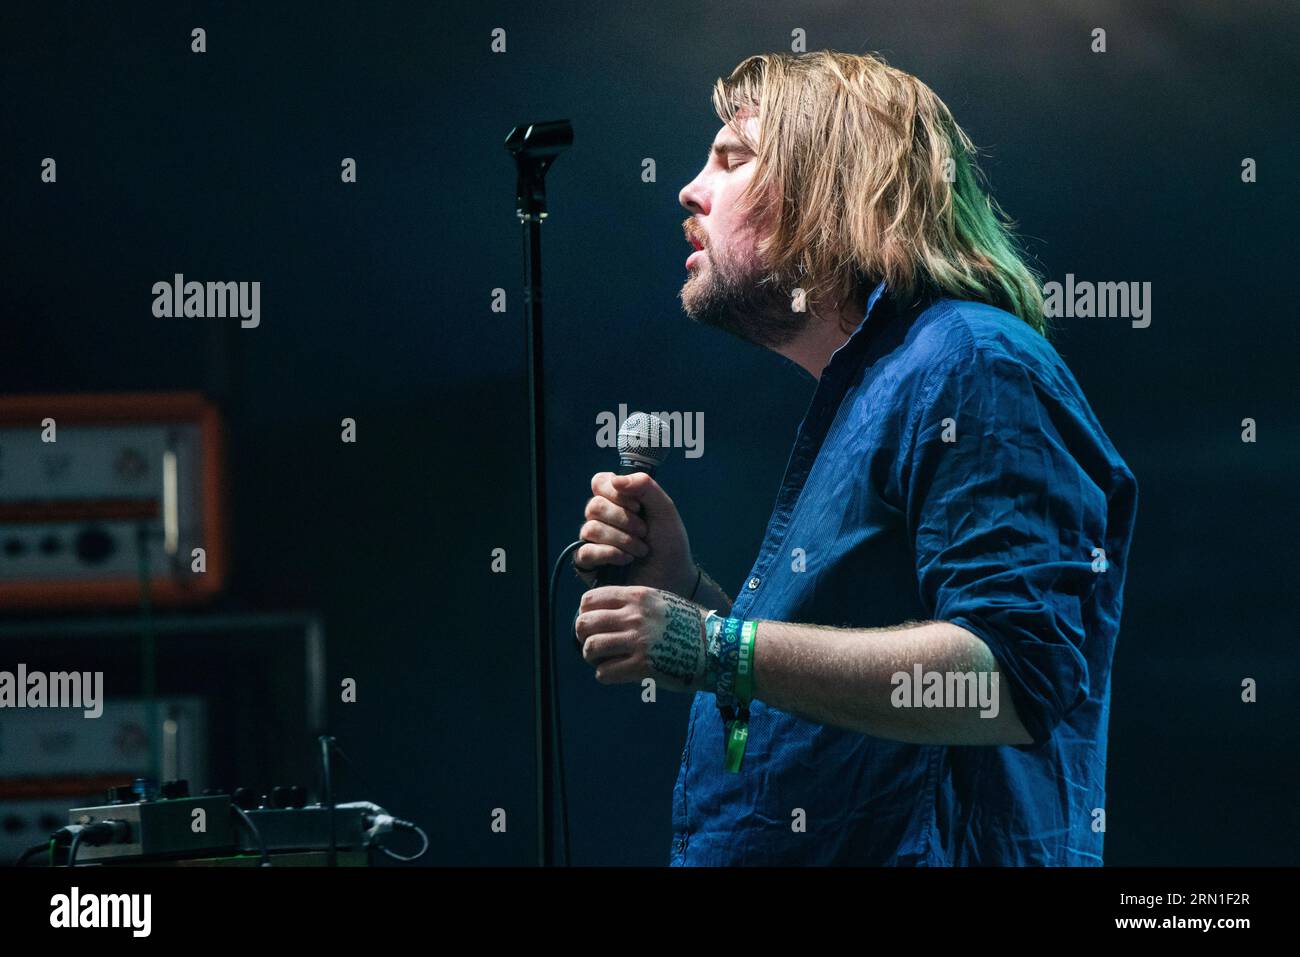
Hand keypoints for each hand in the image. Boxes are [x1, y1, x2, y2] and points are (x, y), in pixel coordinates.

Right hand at [574, 472, 697, 596]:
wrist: (674, 578)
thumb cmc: (669, 545)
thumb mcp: (665, 510)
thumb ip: (646, 486)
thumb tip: (616, 480)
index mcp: (619, 501)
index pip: (600, 482)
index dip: (616, 492)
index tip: (638, 506)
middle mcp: (603, 519)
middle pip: (594, 506)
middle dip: (623, 520)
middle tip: (644, 531)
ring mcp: (593, 541)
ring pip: (591, 528)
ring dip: (621, 539)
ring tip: (640, 550)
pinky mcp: (589, 564)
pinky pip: (586, 552)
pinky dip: (609, 554)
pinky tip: (626, 560)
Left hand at [574, 586, 708, 692]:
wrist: (717, 647)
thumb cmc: (690, 626)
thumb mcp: (662, 601)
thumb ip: (635, 604)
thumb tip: (606, 614)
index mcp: (638, 596)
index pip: (589, 599)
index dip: (585, 613)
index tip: (594, 624)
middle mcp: (634, 615)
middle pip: (584, 623)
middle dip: (584, 637)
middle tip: (595, 645)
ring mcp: (638, 640)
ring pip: (591, 647)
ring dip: (593, 657)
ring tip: (604, 661)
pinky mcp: (642, 666)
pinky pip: (605, 672)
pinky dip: (606, 675)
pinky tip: (617, 673)